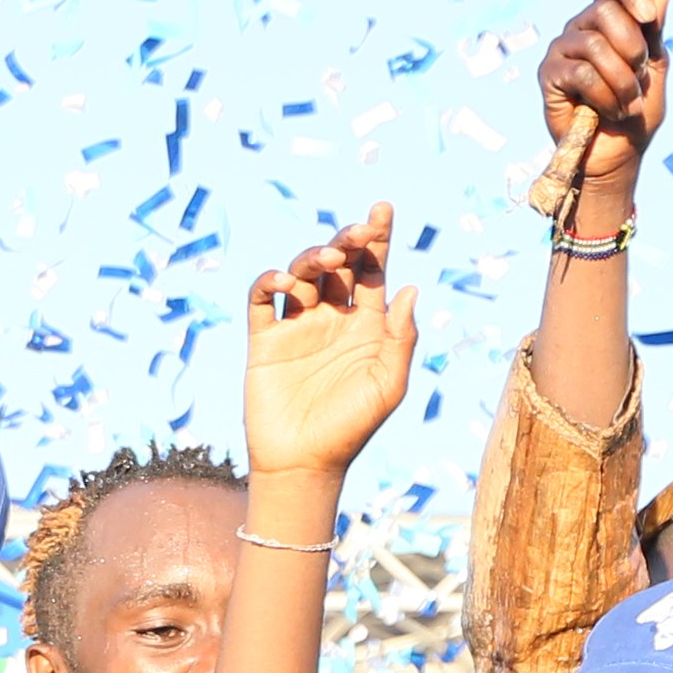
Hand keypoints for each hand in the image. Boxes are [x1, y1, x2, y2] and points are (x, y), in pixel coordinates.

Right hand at [240, 201, 417, 476]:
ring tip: (326, 260)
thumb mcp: (388, 385)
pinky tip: (285, 282)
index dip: (378, 238)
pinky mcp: (265, 340)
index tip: (383, 209)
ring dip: (312, 257)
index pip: (374, 271)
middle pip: (339, 263)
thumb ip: (400, 339)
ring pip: (302, 272)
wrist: (304, 463)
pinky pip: (263, 299)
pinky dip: (270, 281)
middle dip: (347, 240)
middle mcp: (332, 318)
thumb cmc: (352, 429)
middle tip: (356, 233)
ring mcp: (298, 326)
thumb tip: (410, 288)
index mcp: (367, 325)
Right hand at [535, 0, 668, 203]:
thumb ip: (656, 29)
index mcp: (608, 18)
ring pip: (595, 45)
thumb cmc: (636, 111)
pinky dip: (605, 96)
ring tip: (628, 104)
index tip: (648, 16)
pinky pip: (581, 73)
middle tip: (640, 76)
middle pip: (605, 11)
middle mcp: (581, 27)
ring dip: (622, 80)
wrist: (618, 156)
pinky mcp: (548, 75)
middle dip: (632, 48)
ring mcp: (562, 49)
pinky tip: (610, 111)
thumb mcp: (655, 67)